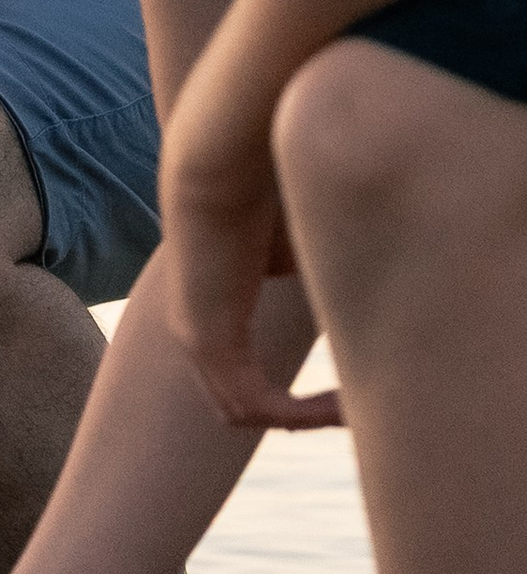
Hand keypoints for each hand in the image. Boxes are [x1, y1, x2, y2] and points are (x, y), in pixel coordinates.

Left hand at [158, 79, 339, 434]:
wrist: (219, 155)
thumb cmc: (263, 180)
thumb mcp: (304, 241)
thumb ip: (327, 270)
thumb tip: (376, 288)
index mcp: (214, 308)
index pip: (247, 372)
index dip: (300, 390)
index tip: (355, 385)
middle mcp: (196, 330)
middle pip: (246, 401)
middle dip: (303, 415)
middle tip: (361, 413)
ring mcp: (196, 338)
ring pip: (248, 410)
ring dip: (306, 418)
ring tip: (359, 411)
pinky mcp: (206, 340)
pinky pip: (253, 405)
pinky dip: (298, 414)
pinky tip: (342, 405)